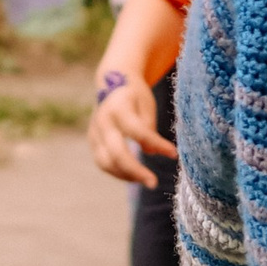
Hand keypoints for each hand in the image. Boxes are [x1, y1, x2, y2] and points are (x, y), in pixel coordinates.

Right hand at [89, 68, 174, 185]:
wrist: (111, 82)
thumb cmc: (135, 94)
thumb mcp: (146, 104)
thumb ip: (148, 127)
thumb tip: (151, 152)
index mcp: (118, 107)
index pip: (137, 131)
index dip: (156, 144)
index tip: (174, 153)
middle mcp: (102, 121)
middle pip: (116, 152)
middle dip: (135, 170)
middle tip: (154, 183)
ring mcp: (94, 132)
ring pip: (105, 162)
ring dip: (126, 175)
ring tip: (146, 180)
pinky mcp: (92, 142)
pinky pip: (103, 163)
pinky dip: (118, 173)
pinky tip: (134, 176)